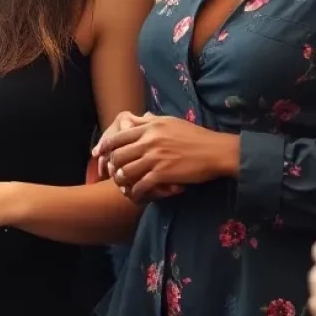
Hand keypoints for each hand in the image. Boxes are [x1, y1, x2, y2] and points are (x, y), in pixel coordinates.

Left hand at [93, 115, 236, 199]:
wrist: (215, 151)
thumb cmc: (195, 136)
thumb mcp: (171, 121)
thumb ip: (152, 121)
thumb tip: (139, 118)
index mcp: (150, 127)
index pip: (119, 136)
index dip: (106, 147)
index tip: (101, 155)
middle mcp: (148, 141)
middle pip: (118, 155)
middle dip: (112, 167)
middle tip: (112, 175)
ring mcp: (154, 158)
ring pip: (126, 172)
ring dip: (122, 182)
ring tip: (124, 187)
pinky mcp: (162, 174)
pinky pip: (141, 186)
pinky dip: (136, 193)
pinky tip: (137, 197)